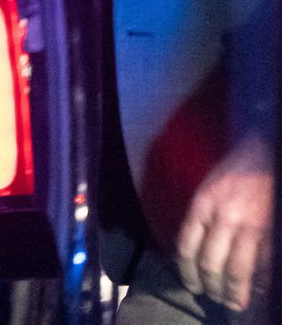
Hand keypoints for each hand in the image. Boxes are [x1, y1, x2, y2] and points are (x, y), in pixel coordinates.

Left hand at [176, 133, 273, 311]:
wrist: (263, 155)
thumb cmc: (234, 172)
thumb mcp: (206, 190)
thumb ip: (199, 217)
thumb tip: (191, 249)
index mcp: (202, 206)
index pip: (186, 247)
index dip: (187, 272)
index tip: (191, 284)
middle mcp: (223, 218)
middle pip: (209, 263)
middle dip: (210, 286)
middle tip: (213, 297)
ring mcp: (250, 227)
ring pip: (236, 270)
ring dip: (234, 292)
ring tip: (233, 302)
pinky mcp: (271, 233)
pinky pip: (264, 266)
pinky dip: (260, 283)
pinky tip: (258, 290)